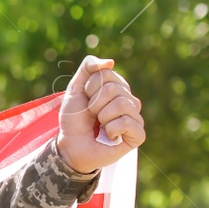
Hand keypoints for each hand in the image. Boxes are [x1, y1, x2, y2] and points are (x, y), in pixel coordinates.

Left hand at [57, 55, 145, 173]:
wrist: (70, 145)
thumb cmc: (74, 119)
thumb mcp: (75, 88)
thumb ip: (88, 68)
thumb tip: (110, 62)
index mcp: (118, 88)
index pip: (107, 74)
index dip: (90, 88)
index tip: (86, 100)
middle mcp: (130, 101)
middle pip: (113, 89)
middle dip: (94, 104)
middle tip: (92, 116)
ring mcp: (136, 118)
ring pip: (121, 104)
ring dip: (102, 116)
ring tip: (100, 126)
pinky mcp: (138, 135)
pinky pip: (127, 122)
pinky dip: (111, 129)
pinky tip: (108, 136)